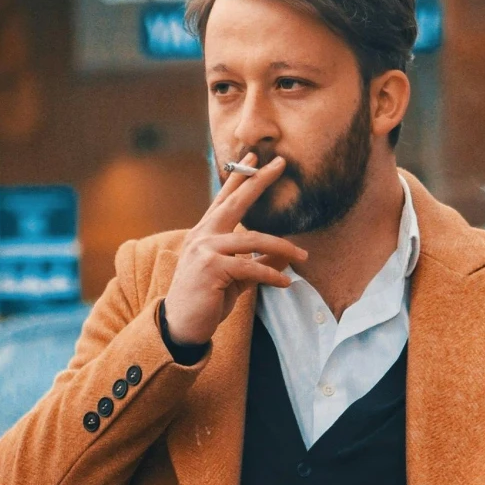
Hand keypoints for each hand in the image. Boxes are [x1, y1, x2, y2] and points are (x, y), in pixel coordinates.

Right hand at [161, 157, 308, 347]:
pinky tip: (286, 283)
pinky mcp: (212, 268)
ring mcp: (205, 249)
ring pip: (253, 239)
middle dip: (259, 180)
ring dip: (282, 247)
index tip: (252, 158)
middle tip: (280, 163)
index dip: (239, 179)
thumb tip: (286, 258)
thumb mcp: (236, 279)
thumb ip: (257, 263)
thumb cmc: (207, 301)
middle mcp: (202, 235)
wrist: (182, 326)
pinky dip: (272, 275)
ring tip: (303, 256)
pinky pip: (251, 267)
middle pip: (235, 202)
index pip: (223, 200)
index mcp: (204, 234)